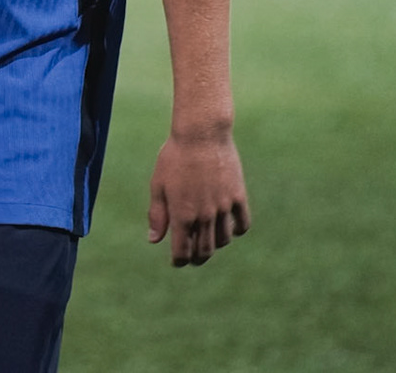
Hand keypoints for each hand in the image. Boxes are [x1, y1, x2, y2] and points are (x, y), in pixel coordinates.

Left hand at [147, 130, 249, 266]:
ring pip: (223, 240)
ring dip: (214, 245)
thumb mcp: (158, 185)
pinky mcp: (238, 196)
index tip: (177, 261)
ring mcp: (223, 207)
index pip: (182, 252)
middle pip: (204, 250)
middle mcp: (204, 215)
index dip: (179, 261)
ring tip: (207, 239)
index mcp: (182, 214)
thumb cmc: (174, 156)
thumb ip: (157, 215)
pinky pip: (242, 224)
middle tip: (193, 256)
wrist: (201, 133)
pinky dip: (236, 230)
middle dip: (197, 258)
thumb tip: (153, 240)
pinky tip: (227, 226)